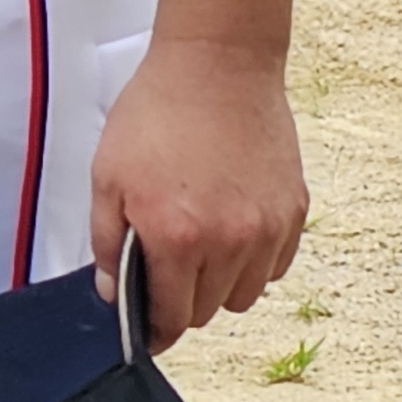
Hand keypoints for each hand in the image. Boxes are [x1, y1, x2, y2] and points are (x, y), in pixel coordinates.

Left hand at [90, 36, 305, 347]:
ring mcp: (267, 230)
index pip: (173, 315)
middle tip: (162, 271)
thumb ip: (107, 242)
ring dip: (219, 284)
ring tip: (196, 244)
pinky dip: (252, 261)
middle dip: (181, 301)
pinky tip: (227, 227)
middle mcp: (229, 242)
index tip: (148, 334)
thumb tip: (115, 293)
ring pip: (244, 294)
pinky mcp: (294, 213)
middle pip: (208, 310)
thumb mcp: (106, 175)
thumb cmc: (155, 114)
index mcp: (176, 236)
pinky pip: (274, 266)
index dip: (156, 330)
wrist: (215, 67)